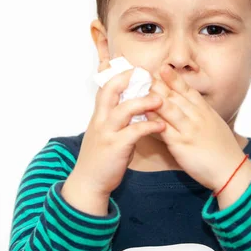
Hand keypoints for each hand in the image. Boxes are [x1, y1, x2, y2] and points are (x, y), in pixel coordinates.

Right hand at [68, 60, 165, 198]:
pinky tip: (162, 126)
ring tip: (161, 100)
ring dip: (144, 102)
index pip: (105, 87)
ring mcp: (107, 132)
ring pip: (124, 109)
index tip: (135, 68)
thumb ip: (116, 119)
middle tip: (147, 74)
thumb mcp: (105, 133)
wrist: (88, 182)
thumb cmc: (100, 158)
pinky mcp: (116, 147)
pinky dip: (150, 127)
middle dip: (128, 79)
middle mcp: (101, 120)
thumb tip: (134, 106)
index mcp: (99, 115)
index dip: (119, 75)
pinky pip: (134, 132)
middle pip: (111, 90)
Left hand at [146, 64, 246, 190]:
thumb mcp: (215, 124)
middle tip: (144, 74)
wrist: (231, 171)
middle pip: (175, 96)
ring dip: (154, 98)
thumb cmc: (223, 150)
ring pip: (169, 109)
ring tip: (140, 88)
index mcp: (206, 111)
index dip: (174, 79)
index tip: (163, 68)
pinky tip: (143, 114)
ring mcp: (189, 130)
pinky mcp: (181, 144)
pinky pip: (164, 129)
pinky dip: (153, 120)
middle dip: (159, 84)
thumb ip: (201, 113)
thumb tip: (188, 105)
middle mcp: (197, 117)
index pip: (188, 90)